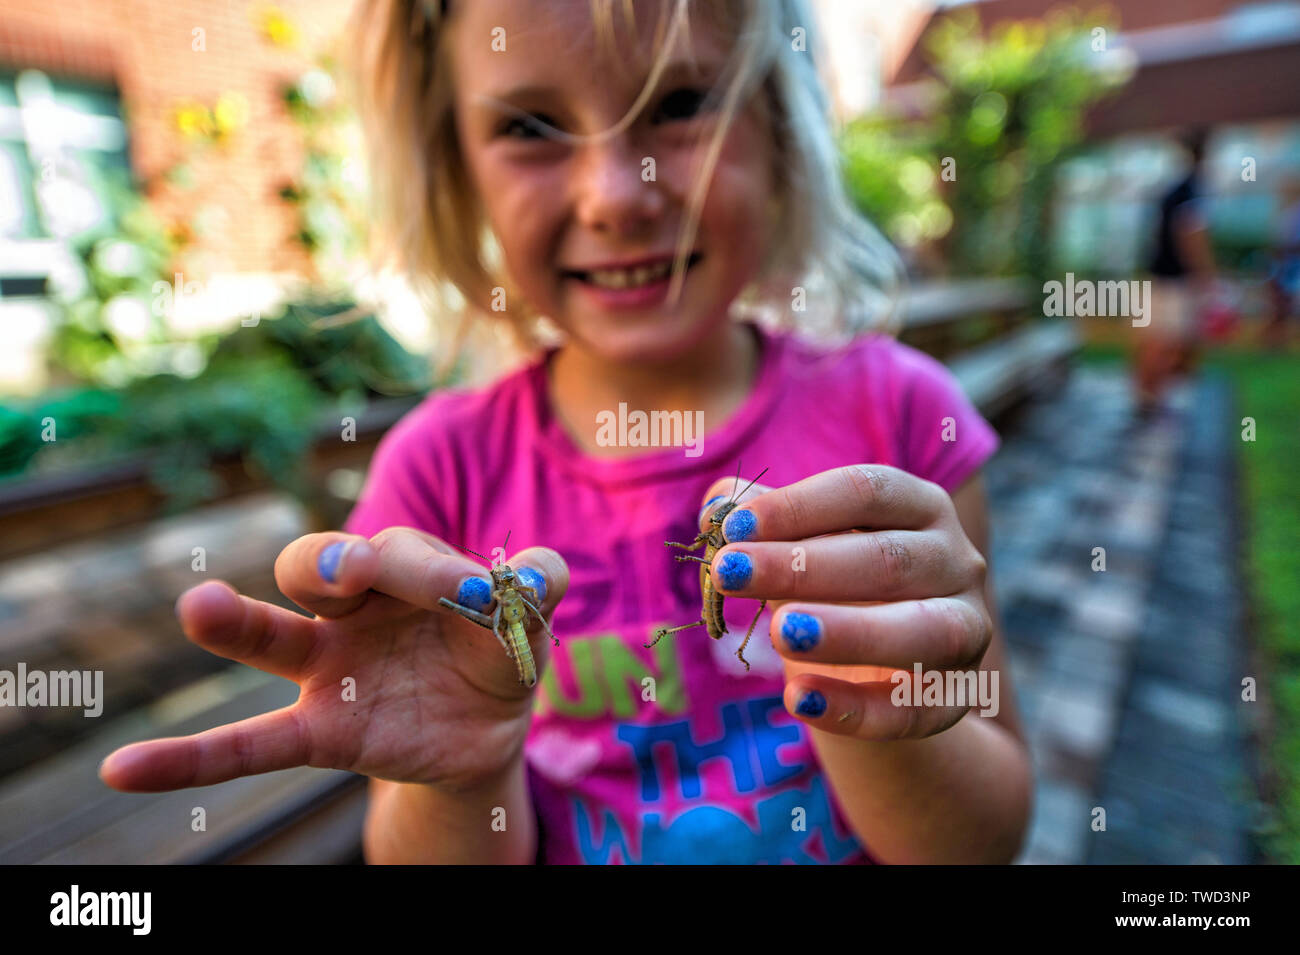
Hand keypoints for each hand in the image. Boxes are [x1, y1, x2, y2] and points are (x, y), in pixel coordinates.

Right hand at [98, 528, 567, 791]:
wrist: (484, 726)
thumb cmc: (496, 651)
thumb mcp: (527, 621)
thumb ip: (536, 589)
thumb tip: (545, 571)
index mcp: (404, 569)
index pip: (400, 552)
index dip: (427, 568)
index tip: (469, 594)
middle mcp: (355, 608)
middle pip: (318, 568)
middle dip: (327, 563)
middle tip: (345, 572)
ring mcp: (329, 668)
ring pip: (273, 636)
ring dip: (235, 621)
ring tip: (199, 607)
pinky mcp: (320, 730)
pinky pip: (250, 743)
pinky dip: (190, 758)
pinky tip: (125, 771)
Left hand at [698, 465, 991, 737]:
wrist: (881, 672)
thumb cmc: (835, 587)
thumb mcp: (801, 548)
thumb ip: (761, 524)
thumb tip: (716, 506)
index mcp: (919, 507)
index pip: (867, 491)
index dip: (800, 506)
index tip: (734, 527)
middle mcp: (956, 561)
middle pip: (888, 558)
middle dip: (803, 566)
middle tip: (730, 574)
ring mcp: (967, 628)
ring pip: (923, 630)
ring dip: (848, 631)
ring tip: (779, 633)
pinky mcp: (955, 696)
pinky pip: (914, 708)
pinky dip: (857, 709)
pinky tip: (799, 700)